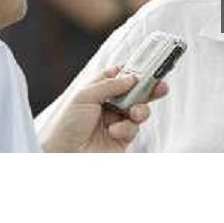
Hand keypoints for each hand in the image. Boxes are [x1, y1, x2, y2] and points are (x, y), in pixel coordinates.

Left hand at [40, 67, 168, 152]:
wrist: (63, 157)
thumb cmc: (66, 126)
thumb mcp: (84, 96)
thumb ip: (110, 85)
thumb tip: (132, 77)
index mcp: (97, 90)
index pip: (119, 76)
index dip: (133, 71)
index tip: (148, 66)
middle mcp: (107, 104)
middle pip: (134, 92)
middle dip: (149, 89)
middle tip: (161, 86)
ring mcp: (115, 121)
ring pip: (138, 110)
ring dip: (140, 110)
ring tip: (134, 113)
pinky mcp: (121, 139)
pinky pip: (133, 129)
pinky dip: (126, 128)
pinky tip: (114, 131)